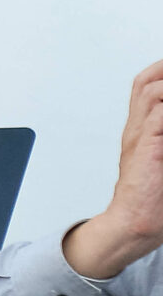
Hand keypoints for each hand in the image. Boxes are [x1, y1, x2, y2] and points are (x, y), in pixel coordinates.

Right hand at [63, 61, 162, 280]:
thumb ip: (161, 137)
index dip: (160, 71)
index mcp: (140, 130)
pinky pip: (160, 116)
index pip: (145, 86)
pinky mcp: (148, 148)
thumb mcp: (159, 159)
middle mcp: (136, 129)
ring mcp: (139, 137)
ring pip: (152, 92)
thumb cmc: (152, 198)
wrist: (135, 223)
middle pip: (145, 83)